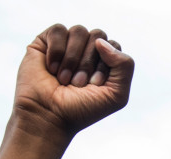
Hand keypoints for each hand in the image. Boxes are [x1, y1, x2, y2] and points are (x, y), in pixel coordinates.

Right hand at [13, 24, 133, 141]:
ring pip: (79, 31)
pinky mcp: (45, 42)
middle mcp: (87, 50)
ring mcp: (67, 45)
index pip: (114, 46)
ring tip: (64, 79)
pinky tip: (52, 69)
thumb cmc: (82, 109)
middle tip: (78, 84)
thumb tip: (101, 41)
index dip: (105, 65)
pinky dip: (57, 51)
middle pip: (98, 36)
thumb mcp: (116, 95)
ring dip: (73, 59)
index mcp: (106, 62)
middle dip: (89, 62)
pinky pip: (58, 30)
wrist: (49, 117)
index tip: (94, 85)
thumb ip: (125, 66)